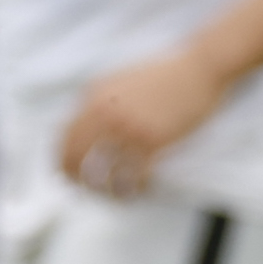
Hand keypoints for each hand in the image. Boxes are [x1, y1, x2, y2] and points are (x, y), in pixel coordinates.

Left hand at [58, 47, 232, 196]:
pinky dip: (135, 187)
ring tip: (117, 194)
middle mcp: (105, 113)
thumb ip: (99, 100)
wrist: (200, 69)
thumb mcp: (120, 79)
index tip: (68, 173)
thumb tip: (85, 125)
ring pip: (105, 171)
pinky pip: (134, 175)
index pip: (65, 136)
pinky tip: (141, 188)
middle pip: (78, 157)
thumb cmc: (166, 74)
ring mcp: (129, 127)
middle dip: (79, 179)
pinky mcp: (153, 140)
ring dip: (108, 189)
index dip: (63, 160)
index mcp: (94, 97)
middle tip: (88, 191)